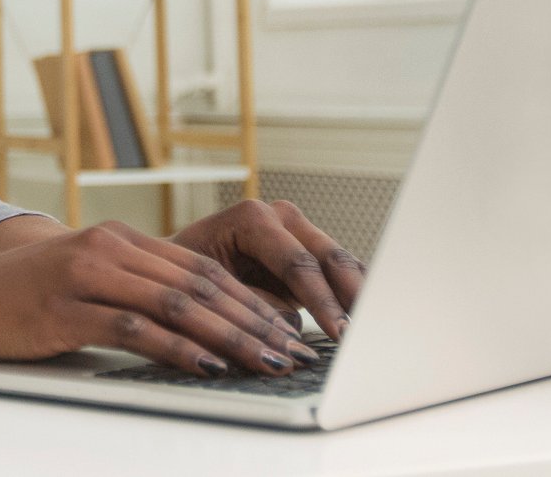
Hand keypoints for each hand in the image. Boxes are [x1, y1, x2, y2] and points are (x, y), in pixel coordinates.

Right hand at [0, 220, 318, 376]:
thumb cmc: (21, 300)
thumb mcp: (84, 282)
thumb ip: (133, 292)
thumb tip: (198, 328)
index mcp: (119, 239)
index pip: (201, 269)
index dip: (249, 300)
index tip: (286, 330)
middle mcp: (109, 247)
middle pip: (198, 284)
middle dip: (252, 320)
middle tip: (292, 351)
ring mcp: (87, 274)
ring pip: (176, 303)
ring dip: (228, 335)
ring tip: (265, 362)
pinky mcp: (67, 307)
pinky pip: (133, 327)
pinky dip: (175, 347)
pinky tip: (206, 365)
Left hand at [168, 200, 365, 340]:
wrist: (172, 267)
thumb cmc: (184, 276)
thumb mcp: (210, 290)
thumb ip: (254, 306)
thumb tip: (291, 331)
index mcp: (253, 217)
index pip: (298, 263)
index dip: (321, 301)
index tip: (338, 332)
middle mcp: (280, 217)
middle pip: (328, 257)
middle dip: (351, 297)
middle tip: (368, 333)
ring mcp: (297, 232)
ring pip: (340, 263)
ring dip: (358, 297)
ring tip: (378, 330)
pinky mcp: (306, 254)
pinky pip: (336, 273)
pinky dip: (351, 297)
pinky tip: (366, 321)